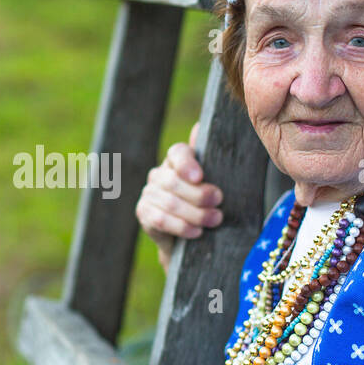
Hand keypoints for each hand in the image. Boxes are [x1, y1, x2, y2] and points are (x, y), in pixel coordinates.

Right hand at [136, 121, 224, 272]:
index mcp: (176, 160)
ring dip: (195, 213)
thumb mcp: (216, 181)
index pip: (177, 153)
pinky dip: (181, 227)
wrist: (192, 237)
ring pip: (169, 202)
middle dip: (199, 194)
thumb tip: (200, 127)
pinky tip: (197, 232)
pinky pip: (160, 219)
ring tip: (215, 220)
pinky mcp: (144, 213)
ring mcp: (149, 193)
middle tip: (219, 202)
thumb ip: (211, 157)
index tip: (200, 176)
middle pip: (174, 181)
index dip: (187, 163)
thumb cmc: (208, 204)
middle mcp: (159, 174)